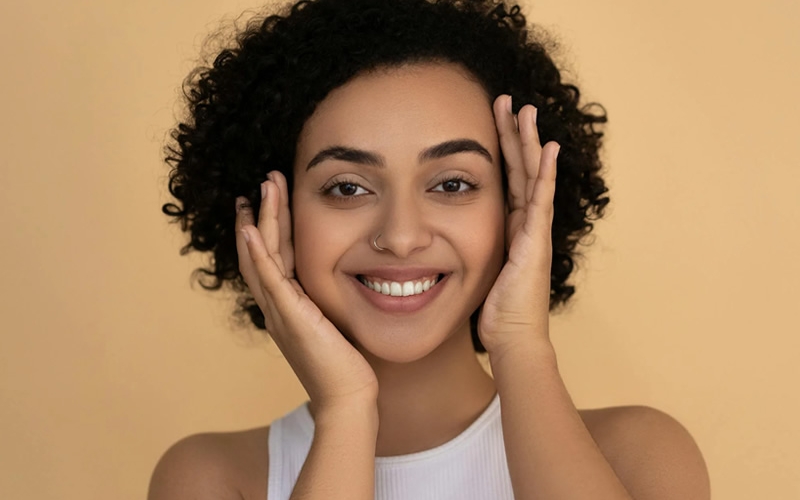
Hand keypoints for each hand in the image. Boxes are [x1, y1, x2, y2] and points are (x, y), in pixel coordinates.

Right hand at [235, 171, 377, 409]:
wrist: (347, 398)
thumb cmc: (347, 367)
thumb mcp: (335, 324)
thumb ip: (329, 303)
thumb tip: (347, 282)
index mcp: (287, 307)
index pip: (274, 258)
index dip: (272, 227)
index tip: (271, 200)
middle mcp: (276, 307)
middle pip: (261, 251)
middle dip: (263, 213)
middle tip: (263, 182)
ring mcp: (279, 311)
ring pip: (262, 256)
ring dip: (261, 219)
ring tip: (261, 188)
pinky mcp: (290, 317)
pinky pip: (269, 278)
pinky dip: (257, 251)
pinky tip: (251, 226)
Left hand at [478, 95, 559, 355]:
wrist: (513, 339)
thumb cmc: (495, 312)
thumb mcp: (475, 271)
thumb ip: (465, 250)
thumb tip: (437, 244)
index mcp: (511, 228)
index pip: (508, 178)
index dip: (502, 149)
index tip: (493, 121)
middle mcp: (526, 224)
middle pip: (522, 169)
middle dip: (515, 134)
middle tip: (509, 101)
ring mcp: (535, 231)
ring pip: (534, 177)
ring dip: (530, 143)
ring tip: (526, 110)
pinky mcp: (536, 242)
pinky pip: (541, 201)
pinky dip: (545, 174)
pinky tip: (547, 149)